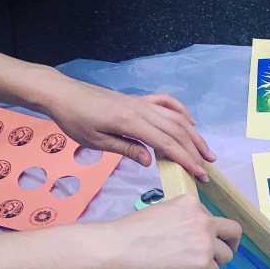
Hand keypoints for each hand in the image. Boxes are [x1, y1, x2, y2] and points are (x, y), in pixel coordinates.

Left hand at [34, 73, 214, 180]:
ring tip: (206, 151)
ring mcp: (141, 102)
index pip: (166, 143)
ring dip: (194, 135)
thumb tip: (150, 160)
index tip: (199, 174)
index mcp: (130, 122)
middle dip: (195, 151)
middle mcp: (141, 109)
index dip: (185, 159)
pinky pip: (166, 102)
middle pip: (177, 130)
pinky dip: (181, 111)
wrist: (62, 94)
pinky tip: (190, 123)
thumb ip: (126, 149)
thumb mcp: (96, 141)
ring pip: (176, 117)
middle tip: (207, 169)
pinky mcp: (138, 99)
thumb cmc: (74, 120)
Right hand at [97, 195, 241, 268]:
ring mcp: (205, 242)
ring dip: (213, 264)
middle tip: (220, 255)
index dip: (209, 232)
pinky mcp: (203, 264)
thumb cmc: (133, 231)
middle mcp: (203, 219)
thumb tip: (193, 236)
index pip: (214, 218)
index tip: (201, 241)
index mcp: (192, 203)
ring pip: (226, 256)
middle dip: (230, 244)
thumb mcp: (164, 212)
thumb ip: (184, 220)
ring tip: (192, 268)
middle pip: (234, 232)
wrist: (119, 247)